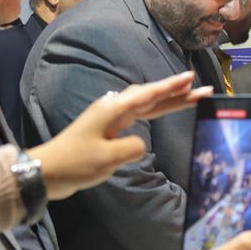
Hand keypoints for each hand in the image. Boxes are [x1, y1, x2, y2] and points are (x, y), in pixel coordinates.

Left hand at [30, 72, 210, 199]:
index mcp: (113, 111)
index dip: (171, 88)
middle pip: (151, 97)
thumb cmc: (75, 163)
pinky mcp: (108, 130)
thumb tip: (142, 144)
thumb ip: (132, 148)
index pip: (149, 96)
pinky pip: (138, 116)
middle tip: (203, 91)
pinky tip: (162, 109)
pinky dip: (154, 111)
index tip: (192, 78)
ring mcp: (110, 119)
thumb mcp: (107, 159)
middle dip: (177, 93)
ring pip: (146, 105)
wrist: (47, 171)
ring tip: (191, 97)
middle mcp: (113, 109)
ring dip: (168, 101)